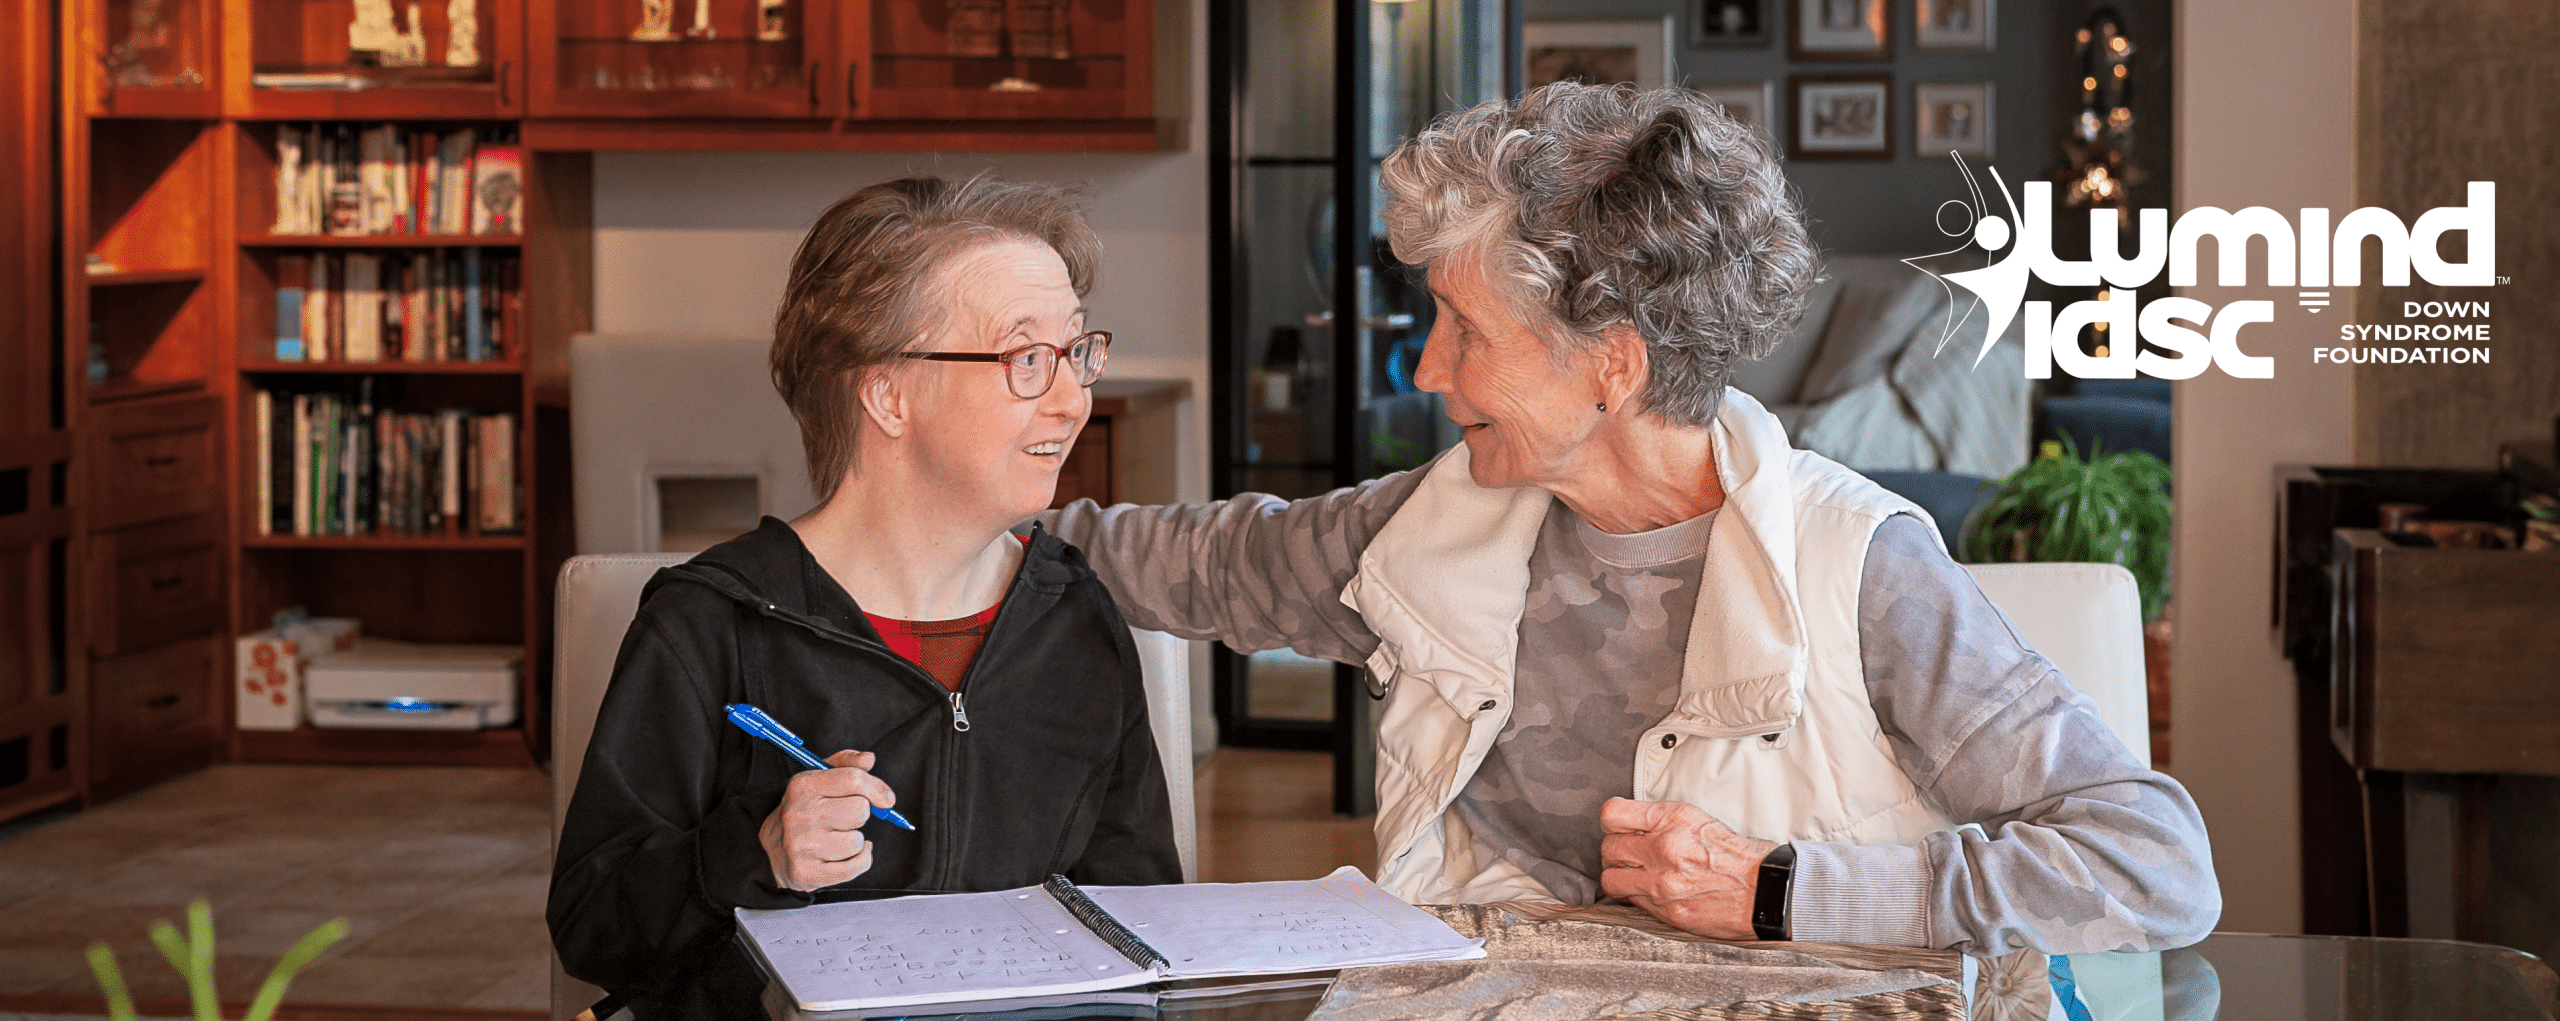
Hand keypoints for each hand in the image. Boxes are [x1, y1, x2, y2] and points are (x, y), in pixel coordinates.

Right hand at [759, 749, 897, 891]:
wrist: (772, 851)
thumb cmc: (804, 811)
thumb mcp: (818, 780)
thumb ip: (846, 765)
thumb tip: (868, 759)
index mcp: (802, 786)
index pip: (852, 780)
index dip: (877, 788)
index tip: (886, 798)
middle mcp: (799, 814)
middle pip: (860, 811)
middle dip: (859, 815)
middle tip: (842, 819)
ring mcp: (800, 845)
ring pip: (858, 841)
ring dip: (854, 841)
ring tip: (836, 838)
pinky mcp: (806, 872)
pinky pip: (855, 867)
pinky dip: (859, 861)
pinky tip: (846, 855)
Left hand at [1598, 797, 1781, 940]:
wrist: (1764, 890)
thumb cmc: (1735, 855)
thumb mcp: (1698, 819)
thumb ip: (1661, 820)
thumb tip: (1631, 823)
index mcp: (1672, 820)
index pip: (1612, 814)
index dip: (1612, 821)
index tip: (1619, 827)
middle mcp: (1663, 849)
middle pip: (1608, 848)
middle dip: (1617, 851)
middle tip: (1631, 854)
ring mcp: (1661, 883)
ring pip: (1611, 879)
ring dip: (1620, 876)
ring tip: (1635, 875)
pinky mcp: (1665, 911)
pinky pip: (1632, 902)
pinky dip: (1637, 897)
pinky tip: (1652, 892)